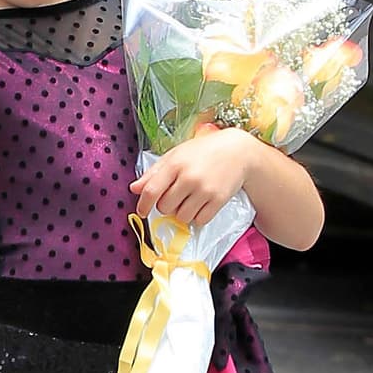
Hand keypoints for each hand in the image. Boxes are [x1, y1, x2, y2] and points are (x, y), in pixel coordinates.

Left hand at [128, 125, 251, 225]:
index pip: (152, 191)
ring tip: (189, 199)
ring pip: (182, 217)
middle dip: (166, 206)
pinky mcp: (218, 200)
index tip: (142, 212)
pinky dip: (197, 216)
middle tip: (175, 196)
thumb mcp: (176, 155)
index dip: (143, 205)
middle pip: (165, 208)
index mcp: (175, 164)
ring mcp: (205, 190)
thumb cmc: (202, 152)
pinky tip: (201, 204)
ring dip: (182, 213)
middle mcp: (189, 177)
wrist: (238, 151)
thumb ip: (154, 173)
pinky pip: (199, 221)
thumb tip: (134, 189)